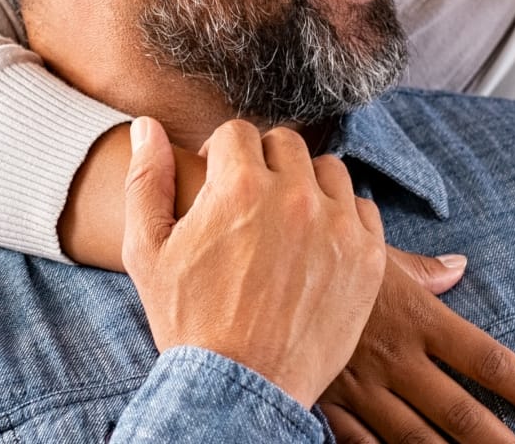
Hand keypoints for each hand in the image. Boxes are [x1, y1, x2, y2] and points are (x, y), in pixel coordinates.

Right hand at [123, 117, 385, 405]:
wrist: (240, 388)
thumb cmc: (188, 321)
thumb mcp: (147, 251)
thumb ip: (147, 180)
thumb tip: (147, 126)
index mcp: (239, 187)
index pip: (238, 132)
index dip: (222, 154)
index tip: (219, 181)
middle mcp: (294, 197)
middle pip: (285, 144)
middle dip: (264, 164)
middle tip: (251, 202)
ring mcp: (337, 226)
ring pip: (328, 171)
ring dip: (307, 185)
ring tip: (286, 220)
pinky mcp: (368, 256)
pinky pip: (362, 209)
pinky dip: (341, 218)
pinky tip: (317, 244)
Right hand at [320, 248, 514, 441]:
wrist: (254, 277)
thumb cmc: (320, 257)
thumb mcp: (375, 254)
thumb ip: (423, 268)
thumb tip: (461, 266)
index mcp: (418, 318)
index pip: (487, 359)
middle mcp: (396, 360)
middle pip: (460, 411)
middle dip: (500, 441)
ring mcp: (362, 389)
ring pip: (417, 440)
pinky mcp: (329, 406)